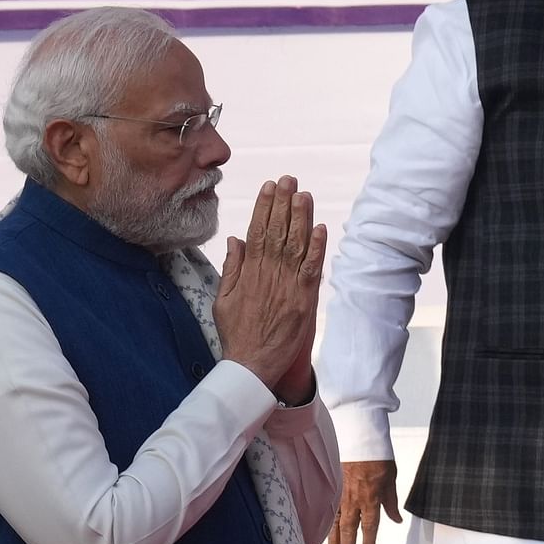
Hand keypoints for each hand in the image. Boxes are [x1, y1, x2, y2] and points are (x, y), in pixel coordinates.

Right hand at [213, 176, 326, 392]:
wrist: (250, 364)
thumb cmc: (236, 334)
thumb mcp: (223, 299)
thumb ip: (232, 267)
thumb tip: (235, 238)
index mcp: (248, 271)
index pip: (257, 231)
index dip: (264, 207)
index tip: (269, 186)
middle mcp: (267, 273)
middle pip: (277, 231)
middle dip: (283, 203)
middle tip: (289, 179)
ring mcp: (286, 285)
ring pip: (295, 244)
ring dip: (300, 217)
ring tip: (303, 194)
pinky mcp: (302, 298)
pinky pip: (311, 268)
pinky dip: (316, 248)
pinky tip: (320, 228)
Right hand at [328, 460, 402, 543]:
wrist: (360, 440)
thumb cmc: (377, 457)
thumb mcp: (391, 480)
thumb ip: (391, 502)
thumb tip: (396, 519)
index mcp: (371, 500)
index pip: (369, 528)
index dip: (368, 543)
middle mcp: (355, 500)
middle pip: (350, 529)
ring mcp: (341, 494)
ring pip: (335, 522)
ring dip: (334, 539)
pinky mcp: (333, 487)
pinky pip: (328, 509)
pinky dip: (326, 522)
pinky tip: (323, 530)